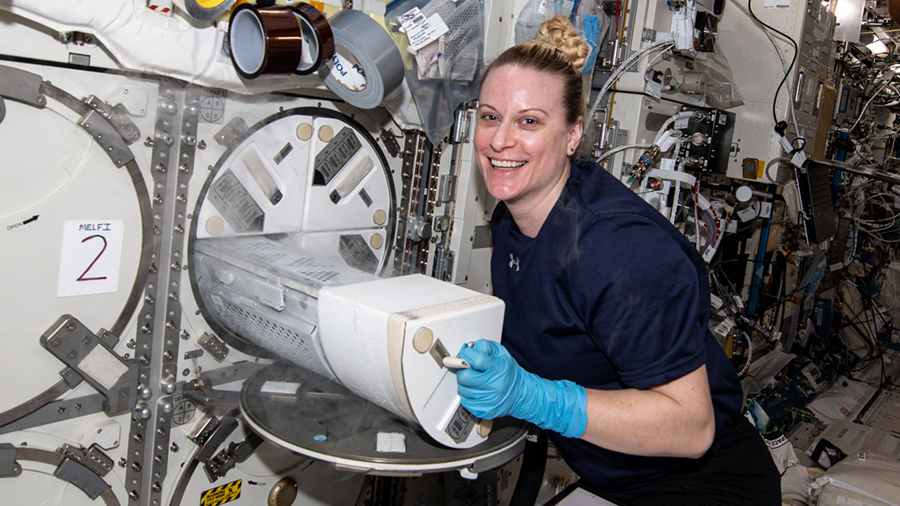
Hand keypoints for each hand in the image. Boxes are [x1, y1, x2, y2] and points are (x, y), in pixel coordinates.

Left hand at [456, 340, 586, 437]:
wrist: (522, 394)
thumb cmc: (510, 373)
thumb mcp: (501, 353)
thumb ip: (485, 347)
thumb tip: (470, 348)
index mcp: (498, 368)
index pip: (475, 359)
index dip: (466, 354)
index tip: (465, 353)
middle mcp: (494, 385)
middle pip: (465, 376)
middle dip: (464, 370)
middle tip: (470, 369)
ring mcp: (489, 400)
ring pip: (463, 390)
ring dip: (466, 384)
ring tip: (476, 381)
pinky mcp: (485, 411)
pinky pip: (466, 402)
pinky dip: (468, 396)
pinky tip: (477, 392)